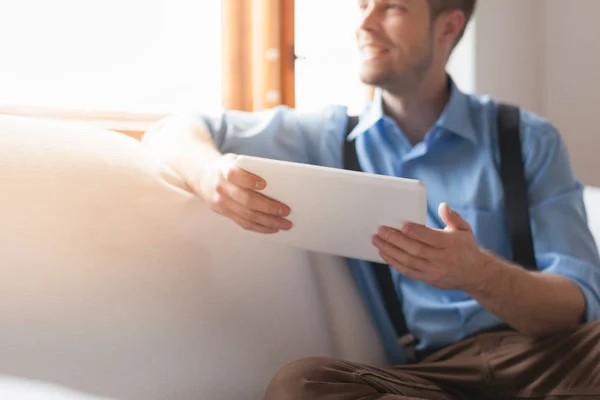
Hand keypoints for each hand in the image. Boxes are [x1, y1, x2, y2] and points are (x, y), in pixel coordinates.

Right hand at [198, 153, 292, 233]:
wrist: (201, 177)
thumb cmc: (225, 167)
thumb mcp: (233, 161)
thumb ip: (249, 168)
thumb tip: (277, 180)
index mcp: (224, 170)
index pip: (235, 175)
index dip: (249, 180)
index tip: (264, 184)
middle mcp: (222, 188)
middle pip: (246, 200)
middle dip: (268, 207)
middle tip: (286, 211)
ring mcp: (222, 203)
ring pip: (247, 216)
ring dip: (268, 222)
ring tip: (285, 224)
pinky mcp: (225, 213)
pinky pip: (244, 223)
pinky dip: (260, 227)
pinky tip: (273, 228)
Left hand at [372, 203, 489, 290]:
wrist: (475, 274)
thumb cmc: (466, 247)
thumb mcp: (464, 229)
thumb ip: (453, 217)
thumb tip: (443, 206)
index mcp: (451, 244)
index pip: (431, 239)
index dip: (416, 233)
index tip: (403, 225)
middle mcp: (442, 259)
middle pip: (416, 250)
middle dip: (396, 240)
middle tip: (381, 231)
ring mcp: (434, 271)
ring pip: (408, 262)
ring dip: (390, 251)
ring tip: (377, 240)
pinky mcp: (427, 279)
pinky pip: (407, 271)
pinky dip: (394, 262)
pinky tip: (384, 253)